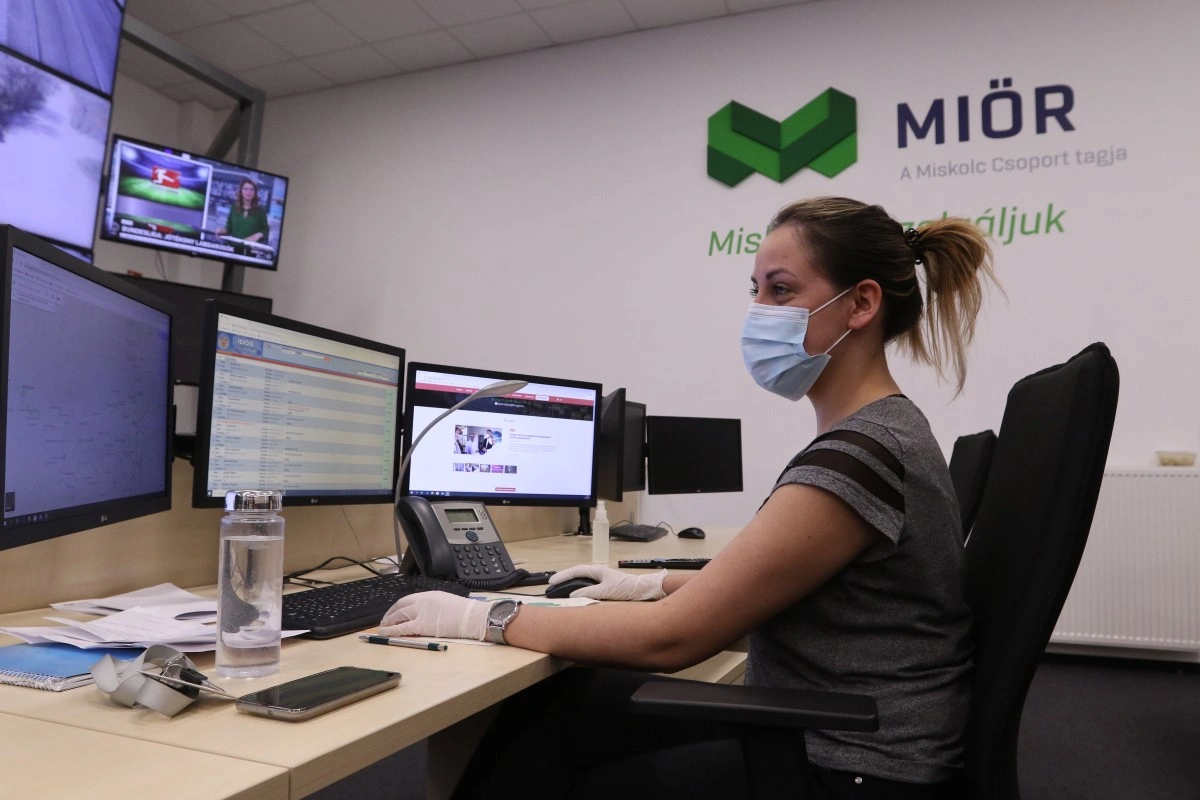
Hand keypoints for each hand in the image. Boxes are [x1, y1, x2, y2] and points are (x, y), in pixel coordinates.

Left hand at [378, 591, 489, 639]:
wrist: (471, 617)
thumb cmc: (464, 613)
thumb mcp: (445, 602)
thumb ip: (432, 606)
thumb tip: (423, 614)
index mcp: (428, 595)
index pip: (407, 600)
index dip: (396, 607)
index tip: (393, 613)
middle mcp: (422, 601)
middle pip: (400, 607)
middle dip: (390, 614)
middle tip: (385, 621)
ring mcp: (421, 612)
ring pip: (399, 616)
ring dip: (389, 622)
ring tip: (383, 628)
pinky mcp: (422, 625)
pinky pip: (403, 628)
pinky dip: (392, 630)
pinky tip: (385, 633)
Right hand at [547, 564, 666, 600]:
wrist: (643, 590)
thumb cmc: (626, 588)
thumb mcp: (606, 591)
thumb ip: (589, 592)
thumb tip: (573, 594)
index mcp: (597, 571)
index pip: (576, 571)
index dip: (563, 576)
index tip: (551, 581)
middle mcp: (598, 574)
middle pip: (576, 574)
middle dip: (564, 579)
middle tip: (551, 586)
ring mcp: (601, 580)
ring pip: (581, 580)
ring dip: (570, 584)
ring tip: (559, 591)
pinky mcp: (605, 587)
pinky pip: (587, 587)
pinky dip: (578, 590)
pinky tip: (575, 596)